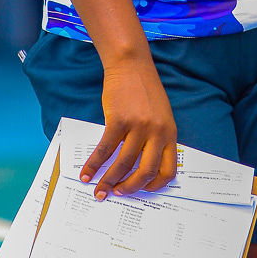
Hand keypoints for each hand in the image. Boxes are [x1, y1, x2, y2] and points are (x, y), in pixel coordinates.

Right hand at [80, 53, 177, 200]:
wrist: (131, 64)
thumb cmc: (144, 89)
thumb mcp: (160, 115)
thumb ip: (155, 137)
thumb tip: (138, 164)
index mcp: (169, 133)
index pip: (168, 170)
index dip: (155, 185)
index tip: (143, 191)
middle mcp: (157, 132)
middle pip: (145, 171)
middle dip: (130, 188)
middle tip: (117, 193)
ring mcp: (138, 126)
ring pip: (123, 164)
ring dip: (109, 181)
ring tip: (99, 190)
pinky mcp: (118, 120)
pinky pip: (105, 149)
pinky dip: (94, 164)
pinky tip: (87, 173)